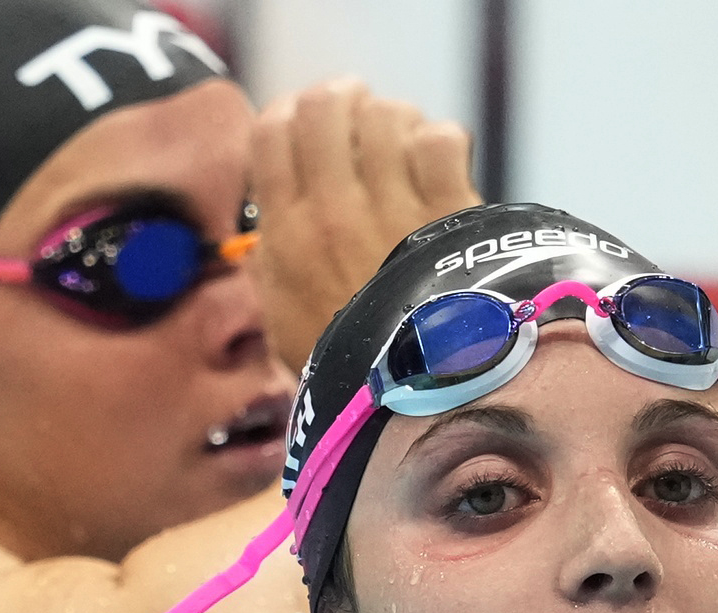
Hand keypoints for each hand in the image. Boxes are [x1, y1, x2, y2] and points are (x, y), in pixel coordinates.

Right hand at [250, 79, 482, 372]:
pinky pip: (439, 139)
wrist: (418, 404)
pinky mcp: (452, 214)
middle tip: (359, 124)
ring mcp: (395, 210)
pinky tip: (441, 170)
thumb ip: (271, 272)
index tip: (306, 130)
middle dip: (343, 104)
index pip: (270, 130)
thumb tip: (265, 237)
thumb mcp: (284, 328)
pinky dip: (440, 144)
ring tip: (403, 151)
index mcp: (286, 236)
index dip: (289, 116)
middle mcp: (334, 213)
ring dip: (395, 122)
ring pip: (385, 114)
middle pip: (325, 105)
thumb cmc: (349, 372)